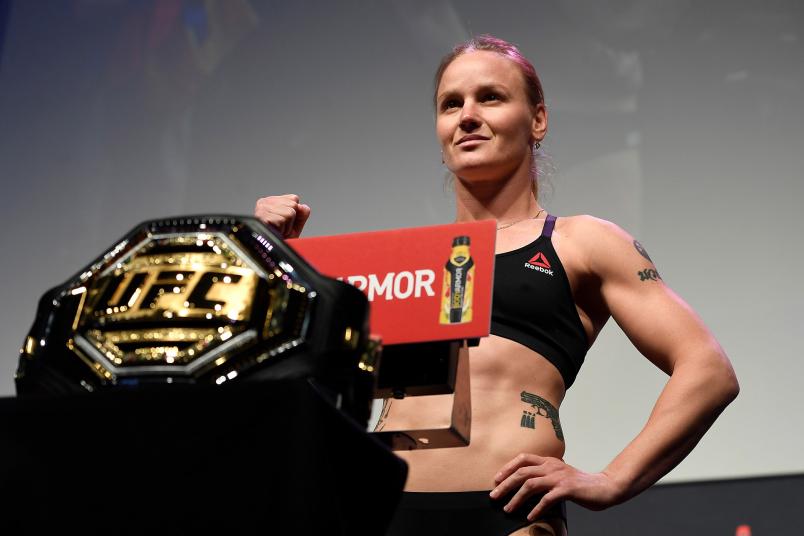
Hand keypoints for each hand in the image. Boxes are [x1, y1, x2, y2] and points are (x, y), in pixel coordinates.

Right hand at [254, 194, 310, 238]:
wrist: (272, 254)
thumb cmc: (281, 240)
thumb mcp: (295, 226)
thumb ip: (302, 214)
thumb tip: (303, 206)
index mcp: (271, 201)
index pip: (294, 198)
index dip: (294, 214)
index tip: (285, 223)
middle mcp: (265, 202)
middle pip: (293, 205)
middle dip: (291, 220)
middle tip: (281, 228)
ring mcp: (262, 208)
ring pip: (289, 213)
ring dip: (286, 226)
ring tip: (278, 231)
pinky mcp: (262, 216)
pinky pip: (282, 220)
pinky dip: (282, 229)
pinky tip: (274, 232)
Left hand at [489, 453, 623, 520]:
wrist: (604, 487)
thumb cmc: (580, 484)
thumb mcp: (559, 475)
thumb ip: (545, 477)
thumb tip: (525, 488)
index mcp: (549, 461)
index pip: (523, 459)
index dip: (508, 467)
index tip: (497, 479)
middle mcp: (552, 466)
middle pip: (522, 472)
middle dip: (505, 484)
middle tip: (494, 496)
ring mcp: (559, 477)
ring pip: (531, 484)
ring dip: (516, 498)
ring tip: (508, 509)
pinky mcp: (567, 489)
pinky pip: (547, 499)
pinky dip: (536, 508)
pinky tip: (530, 516)